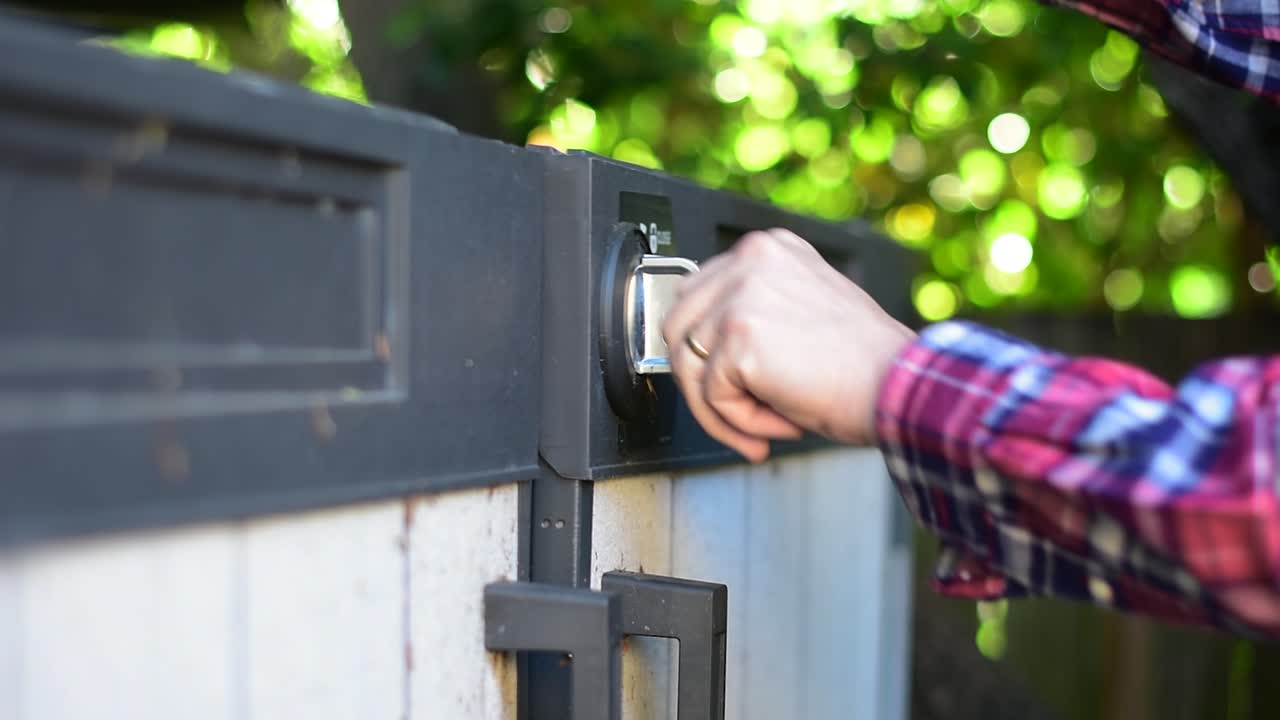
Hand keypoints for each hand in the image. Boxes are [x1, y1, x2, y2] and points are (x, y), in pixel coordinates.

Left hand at [661, 229, 914, 461]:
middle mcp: (750, 260)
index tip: (729, 383)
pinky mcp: (740, 337)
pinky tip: (784, 422)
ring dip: (724, 409)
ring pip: (689, 366)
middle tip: (737, 413)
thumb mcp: (801, 311)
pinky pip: (712, 396)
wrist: (898, 385)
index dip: (707, 351)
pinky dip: (741, 422)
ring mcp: (741, 296)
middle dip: (702, 381)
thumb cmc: (863, 362)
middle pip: (679, 328)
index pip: (697, 297)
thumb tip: (703, 347)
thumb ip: (754, 312)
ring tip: (768, 425)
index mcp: (766, 249)